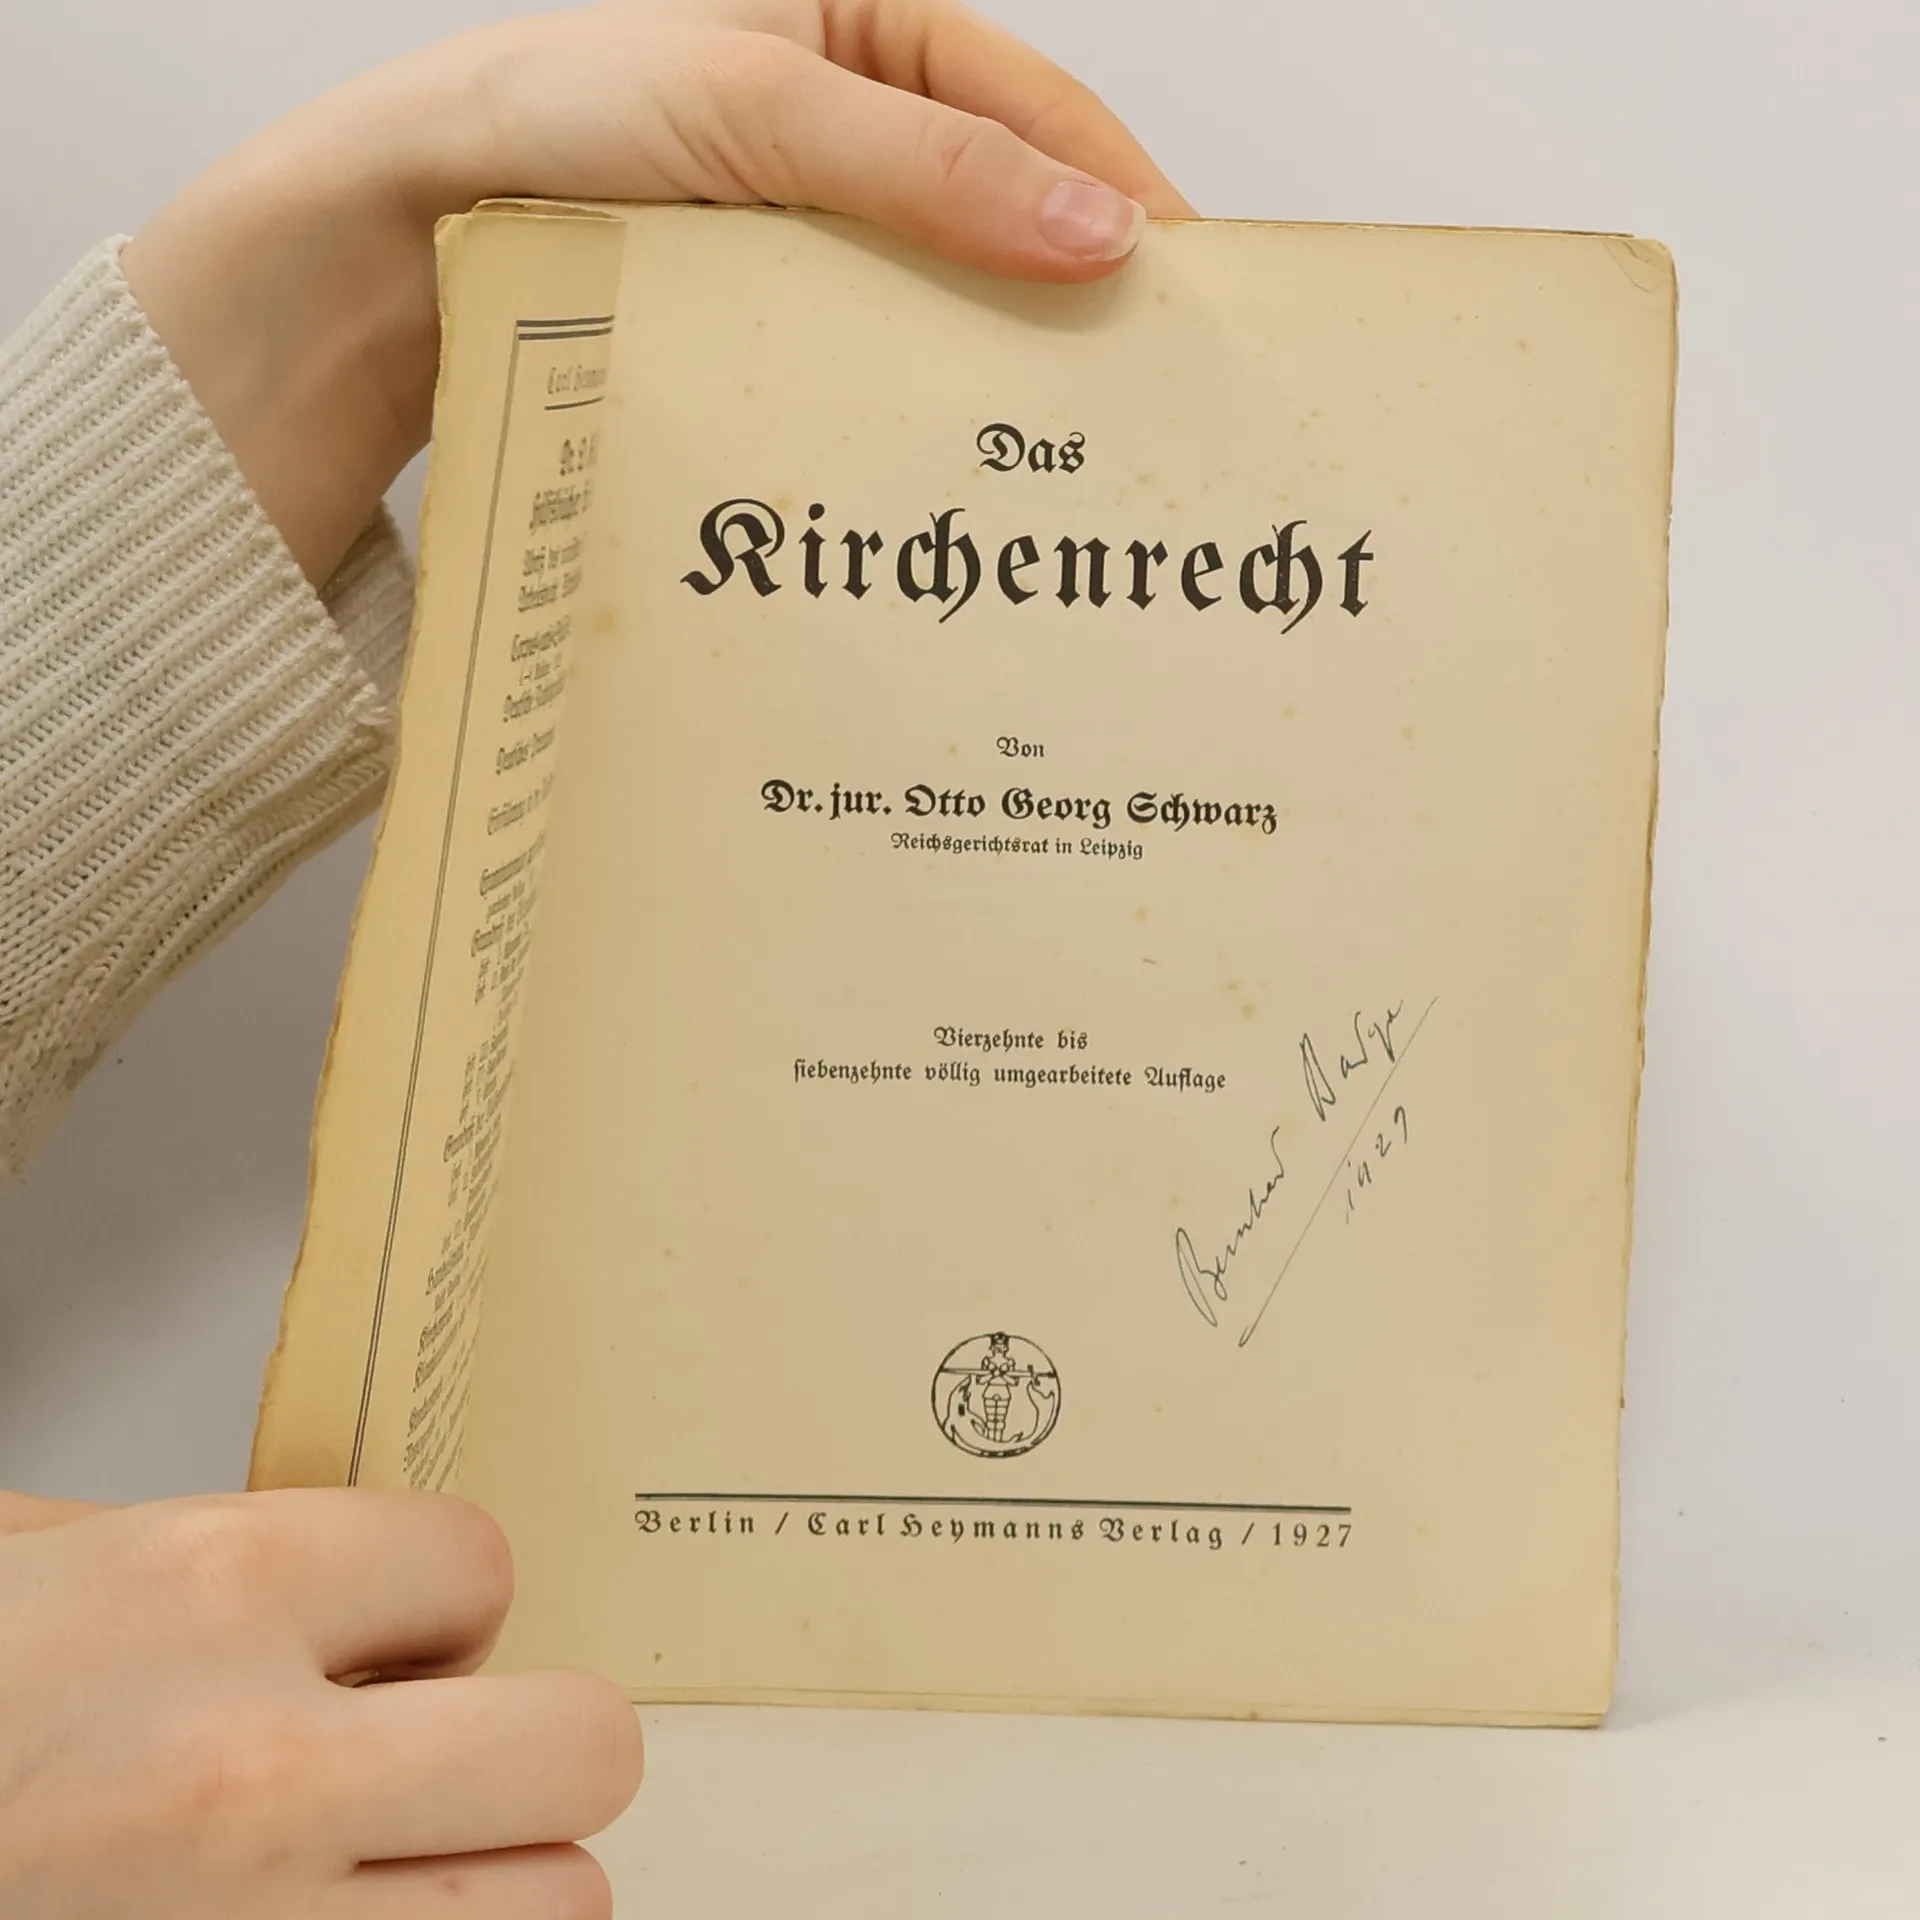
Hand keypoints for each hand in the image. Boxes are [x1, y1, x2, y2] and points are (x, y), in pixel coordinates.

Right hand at [0, 1490, 641, 1917]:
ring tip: (397, 1872)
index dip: (437, 1598)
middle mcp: (257, 1773)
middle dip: (525, 1746)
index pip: (479, 1560)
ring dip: (494, 1887)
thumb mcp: (22, 1568)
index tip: (388, 1634)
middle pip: (583, 1746)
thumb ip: (198, 1562)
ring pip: (559, 1913)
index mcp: (204, 1594)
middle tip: (437, 1757)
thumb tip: (350, 1583)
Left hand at [121, 0, 1192, 587]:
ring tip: (1067, 440)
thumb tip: (1092, 234)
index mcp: (870, 37)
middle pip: (1009, 210)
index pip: (1036, 107)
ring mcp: (821, 238)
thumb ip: (927, 170)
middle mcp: (857, 138)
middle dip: (1078, 291)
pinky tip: (947, 451)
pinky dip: (917, 400)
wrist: (420, 220)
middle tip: (1147, 381)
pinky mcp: (778, 323)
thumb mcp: (759, 111)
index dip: (1120, 191)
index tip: (1188, 281)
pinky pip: (876, 357)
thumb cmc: (558, 115)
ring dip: (1001, 365)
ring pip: (948, 298)